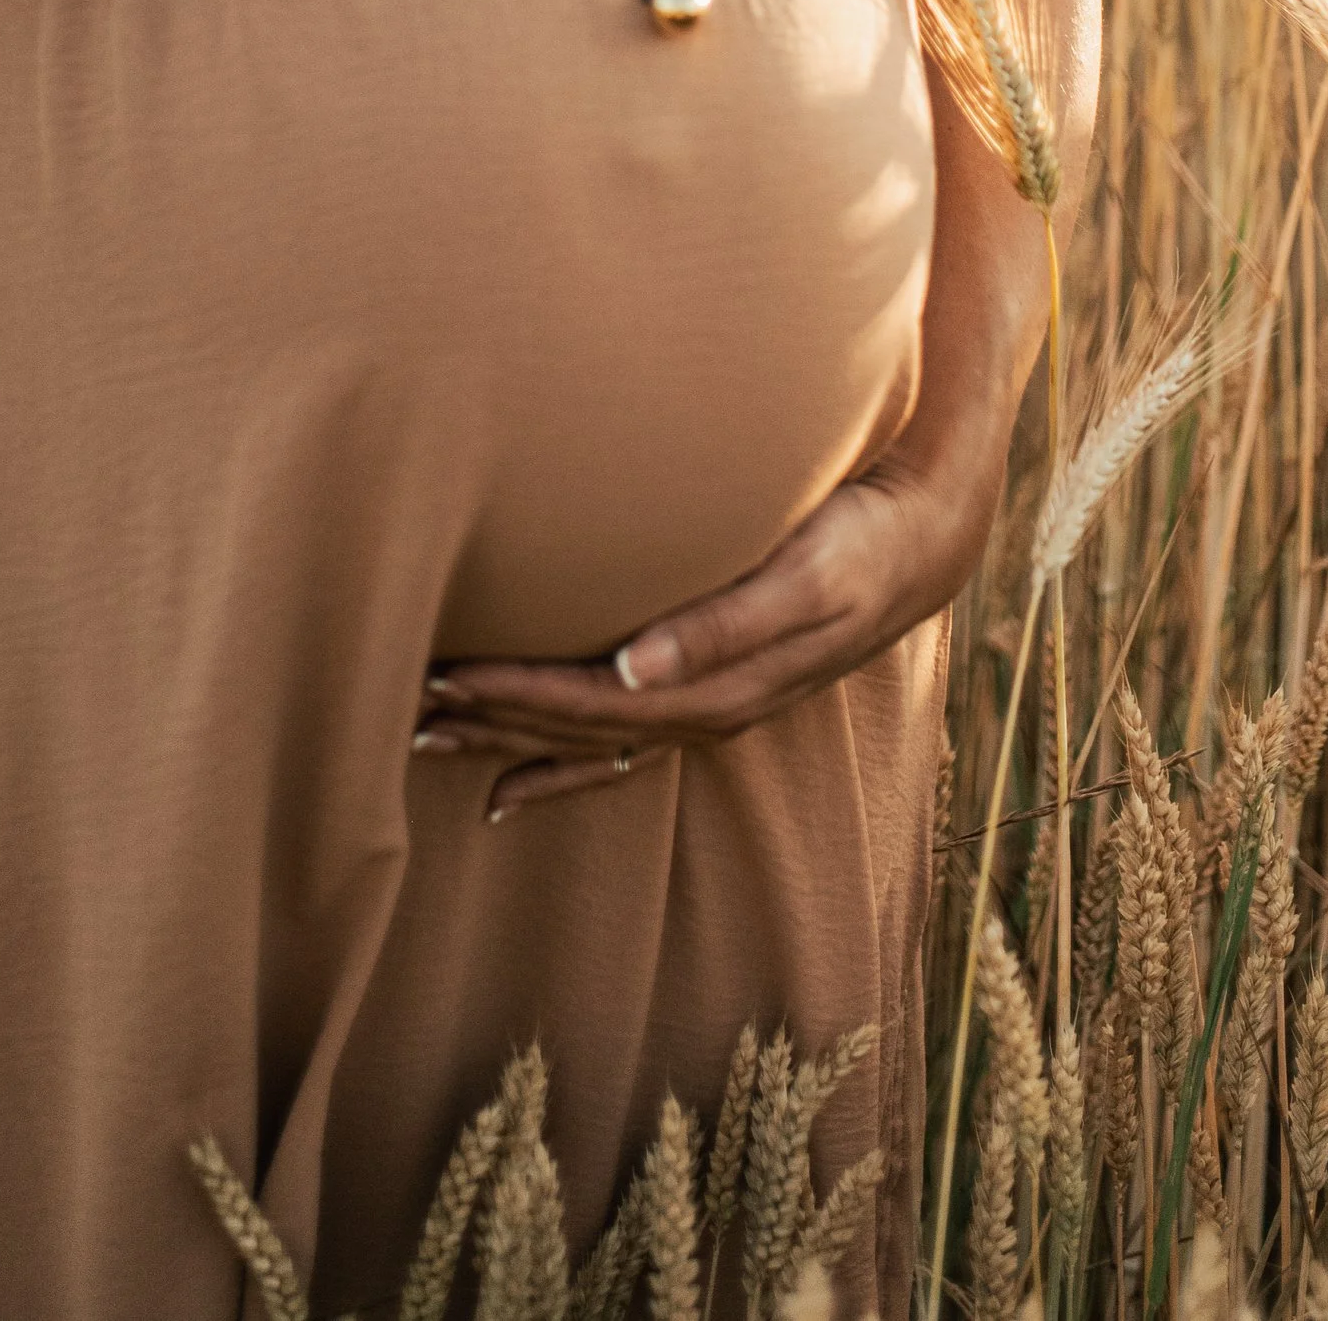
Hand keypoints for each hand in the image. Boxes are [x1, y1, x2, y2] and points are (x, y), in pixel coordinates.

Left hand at [412, 420, 1006, 819]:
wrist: (920, 539)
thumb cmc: (858, 542)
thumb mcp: (805, 578)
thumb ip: (722, 625)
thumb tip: (635, 669)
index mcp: (720, 689)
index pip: (595, 705)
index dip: (518, 698)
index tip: (446, 678)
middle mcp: (707, 711)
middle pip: (580, 733)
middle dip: (494, 723)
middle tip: (407, 712)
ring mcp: (709, 707)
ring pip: (591, 742)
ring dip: (510, 742)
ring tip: (429, 737)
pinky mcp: (712, 690)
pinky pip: (622, 747)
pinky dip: (562, 767)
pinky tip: (508, 788)